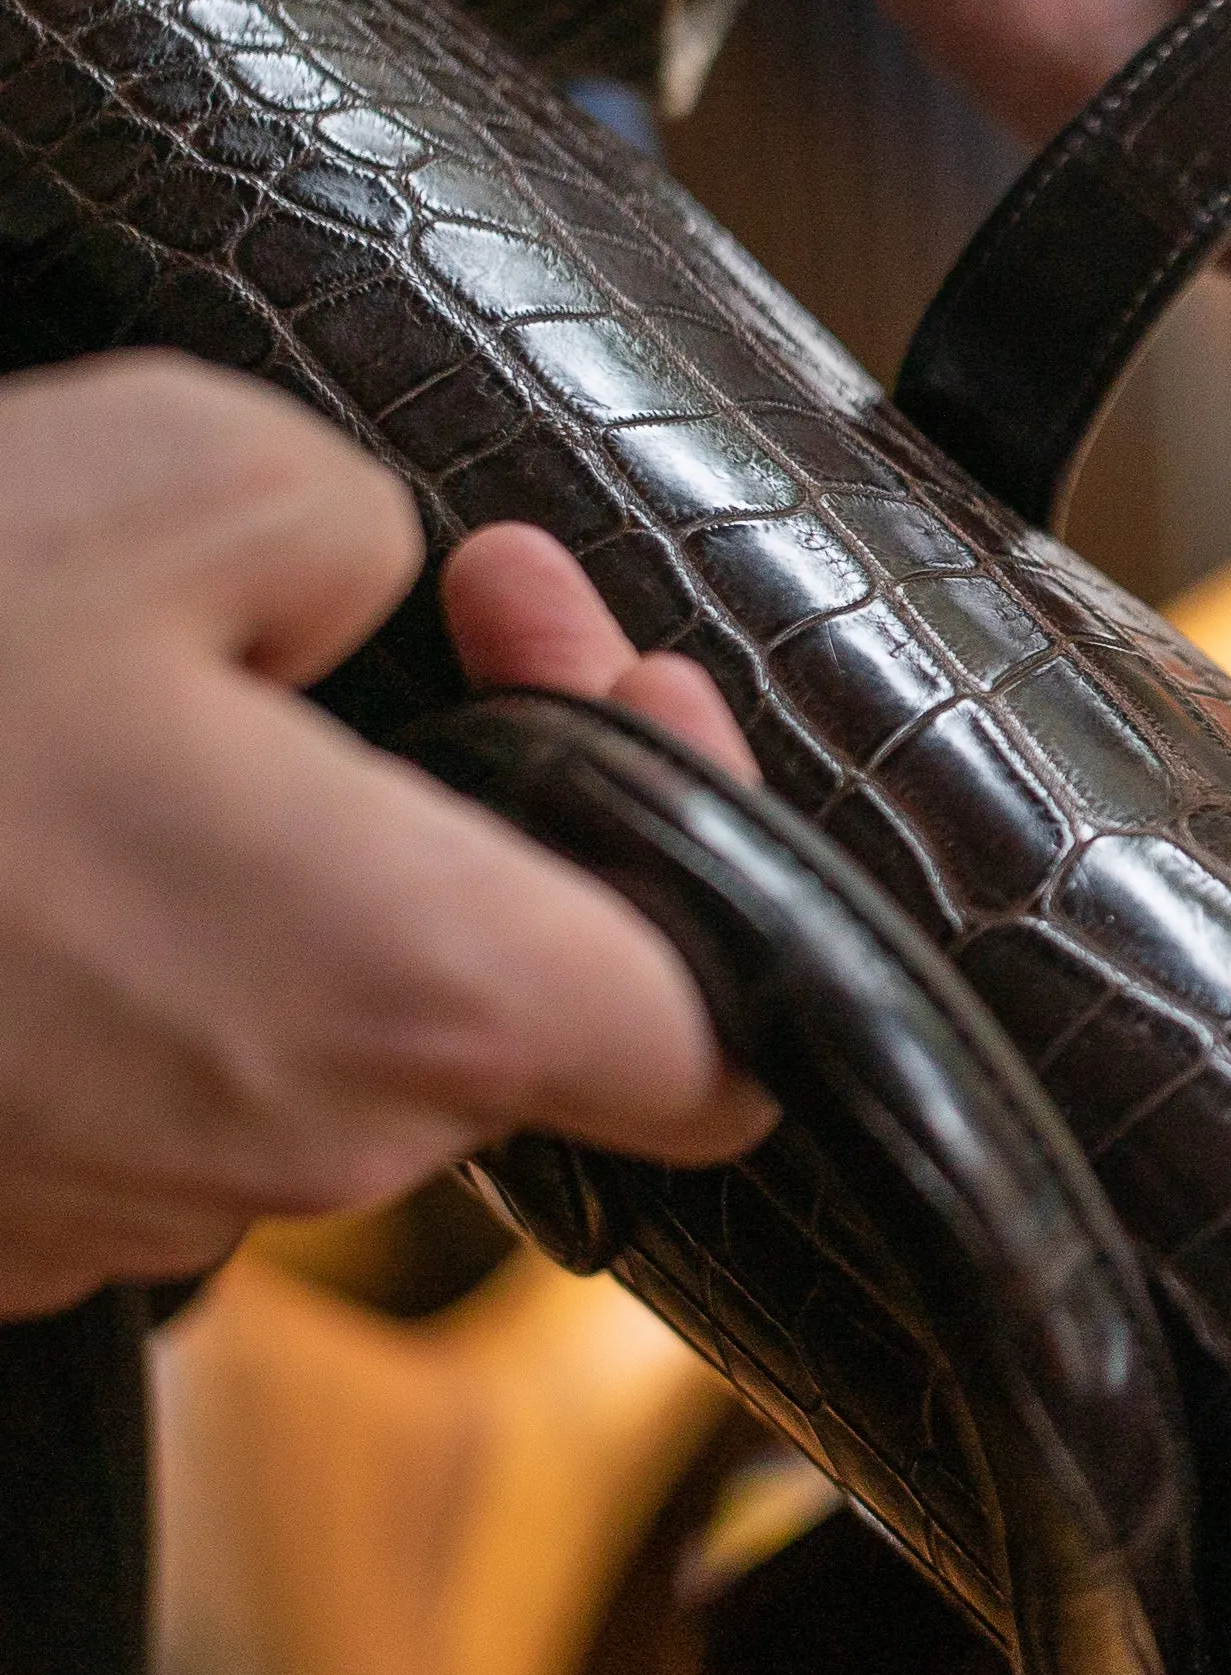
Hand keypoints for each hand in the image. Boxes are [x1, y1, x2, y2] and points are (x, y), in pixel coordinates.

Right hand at [0, 356, 764, 1317]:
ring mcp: (133, 1203)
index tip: (626, 706)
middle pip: (527, 1001)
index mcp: (424, 990)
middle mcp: (306, 1145)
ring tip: (202, 690)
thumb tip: (372, 584)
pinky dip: (153, 944)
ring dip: (320, 859)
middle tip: (454, 613)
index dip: (713, 861)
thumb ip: (363, 531)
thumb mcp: (183, 471)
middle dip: (510, 798)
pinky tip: (49, 810)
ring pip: (329, 1028)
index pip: (721, 1041)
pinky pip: (152, 1065)